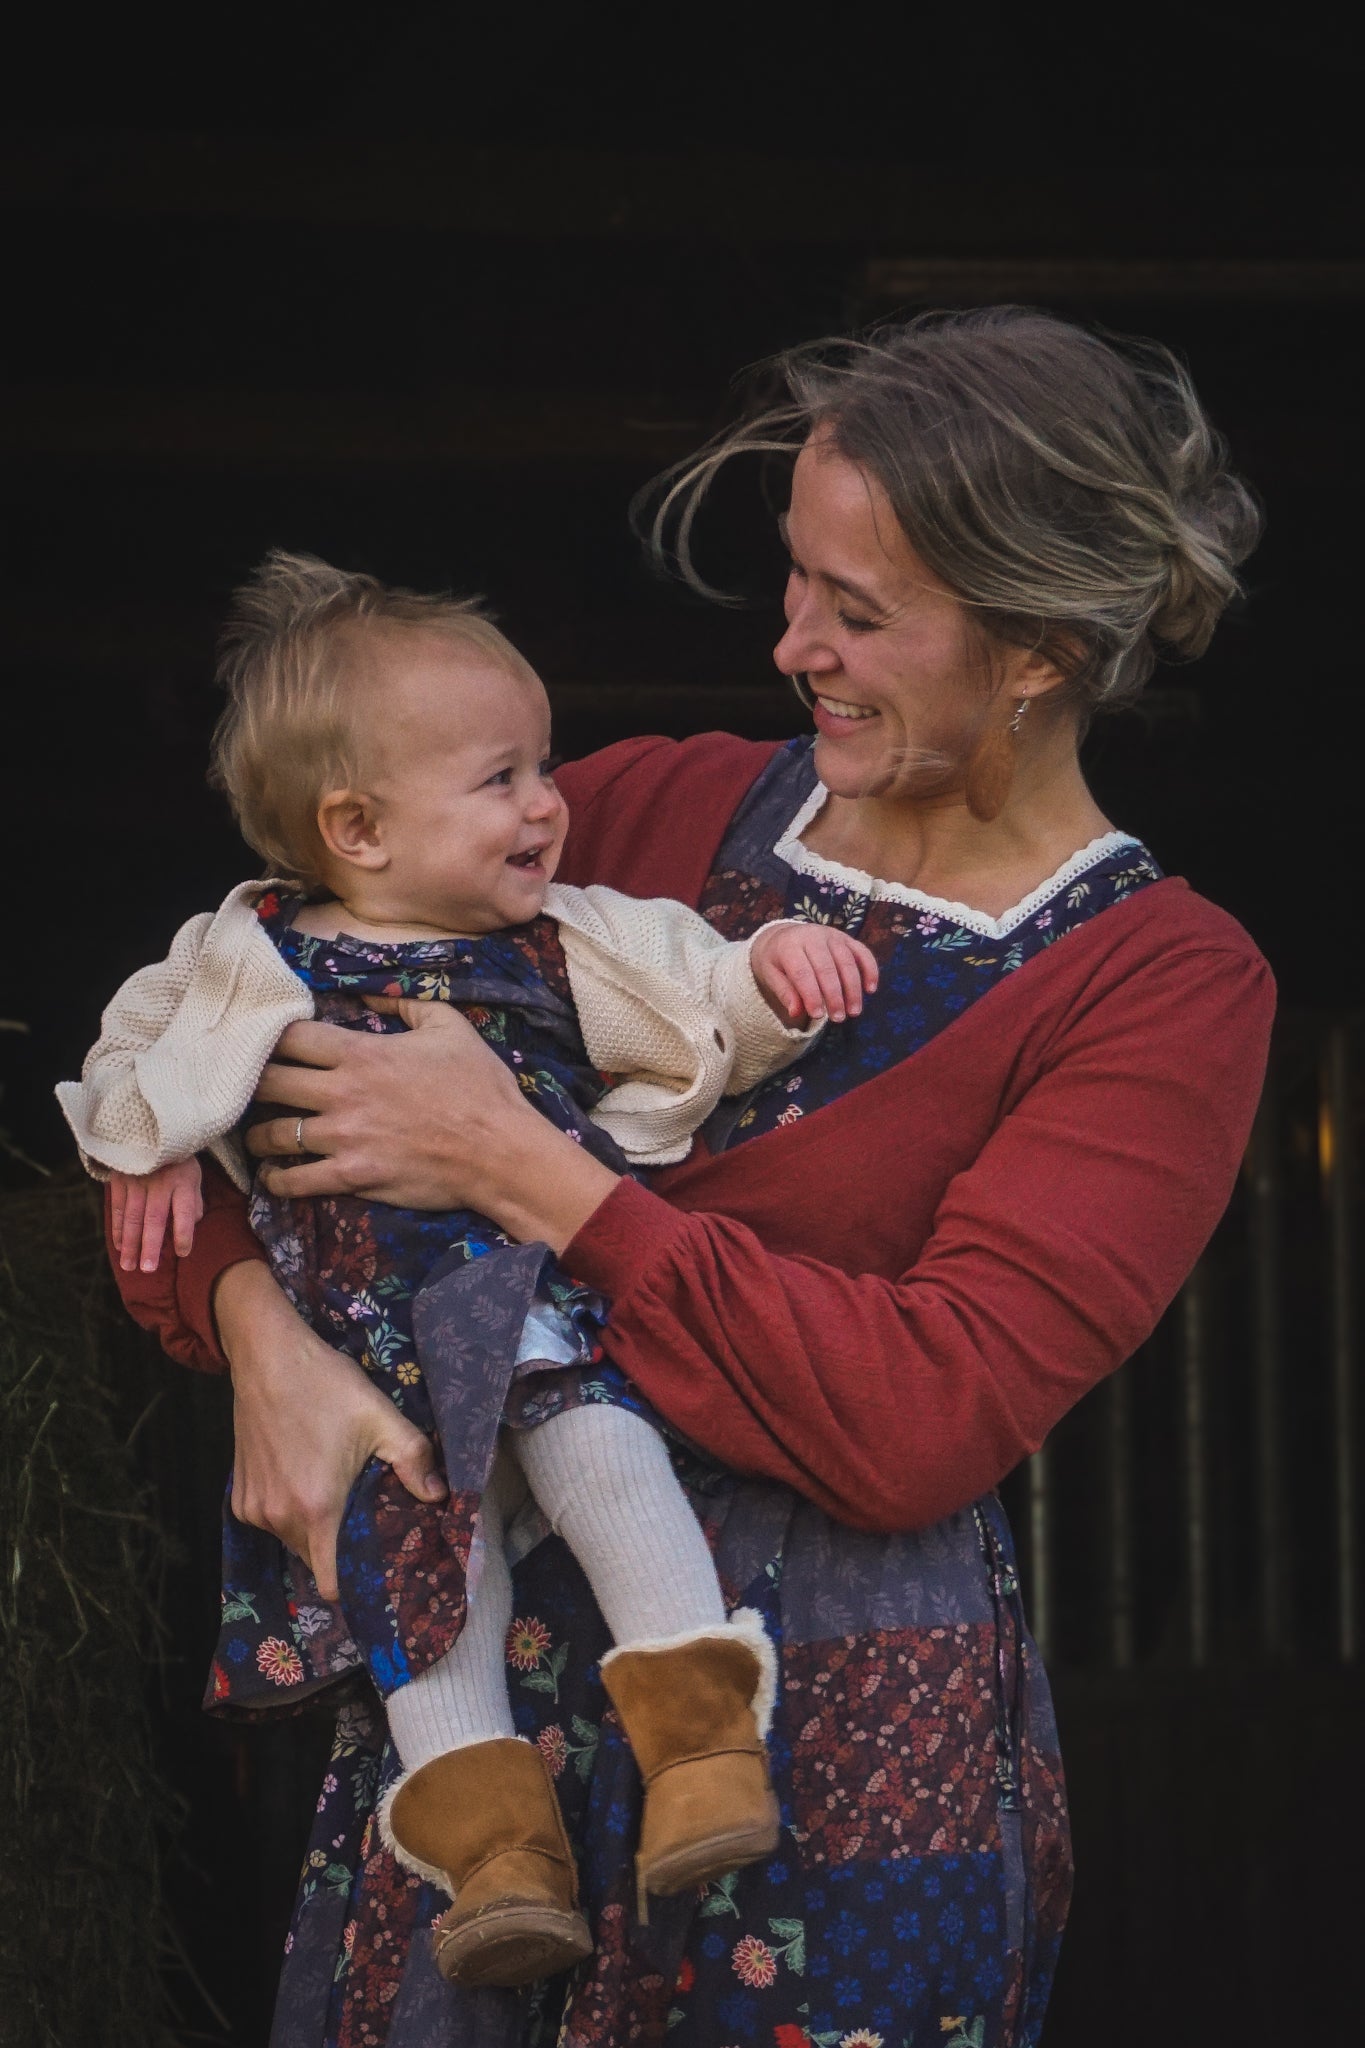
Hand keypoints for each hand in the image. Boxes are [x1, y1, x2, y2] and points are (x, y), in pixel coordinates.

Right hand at [111, 1158, 204, 1272]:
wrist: (151, 1130)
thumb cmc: (178, 1160)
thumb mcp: (194, 1175)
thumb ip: (193, 1201)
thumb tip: (192, 1225)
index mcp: (183, 1182)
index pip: (185, 1212)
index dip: (183, 1233)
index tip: (182, 1253)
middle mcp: (160, 1183)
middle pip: (154, 1219)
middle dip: (150, 1246)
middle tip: (148, 1269)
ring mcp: (137, 1181)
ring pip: (132, 1217)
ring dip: (130, 1244)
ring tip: (130, 1265)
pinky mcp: (120, 1179)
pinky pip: (117, 1208)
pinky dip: (118, 1229)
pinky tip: (119, 1246)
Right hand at [214, 1260, 446, 1601]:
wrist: (266, 1355)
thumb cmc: (325, 1385)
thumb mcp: (380, 1417)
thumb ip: (414, 1460)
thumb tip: (439, 1496)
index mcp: (317, 1509)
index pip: (332, 1582)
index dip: (355, 1584)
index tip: (376, 1569)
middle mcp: (279, 1517)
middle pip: (316, 1560)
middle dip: (340, 1547)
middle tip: (364, 1516)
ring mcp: (254, 1509)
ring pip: (293, 1540)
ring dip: (314, 1525)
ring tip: (335, 1489)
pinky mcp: (239, 1495)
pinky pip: (272, 1519)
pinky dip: (289, 1508)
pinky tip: (304, 1473)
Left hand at [244, 999, 617, 1251]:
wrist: (499, 1151)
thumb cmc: (479, 1087)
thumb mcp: (450, 1027)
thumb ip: (405, 1004)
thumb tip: (371, 993)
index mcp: (361, 1053)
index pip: (290, 1037)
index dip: (268, 1037)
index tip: (262, 1043)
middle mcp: (341, 1093)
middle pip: (266, 1082)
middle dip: (248, 1083)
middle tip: (244, 1088)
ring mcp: (343, 1138)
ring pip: (271, 1135)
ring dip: (255, 1136)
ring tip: (253, 1136)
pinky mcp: (351, 1177)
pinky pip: (294, 1180)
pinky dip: (276, 1180)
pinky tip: (273, 1177)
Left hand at [749, 922, 878, 1024]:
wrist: (785, 935)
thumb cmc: (778, 960)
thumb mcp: (771, 974)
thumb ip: (784, 992)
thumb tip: (796, 1012)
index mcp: (789, 946)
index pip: (802, 973)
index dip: (811, 995)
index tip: (818, 1016)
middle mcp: (812, 936)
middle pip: (827, 968)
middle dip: (834, 995)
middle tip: (838, 1018)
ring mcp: (832, 935)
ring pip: (847, 962)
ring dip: (853, 988)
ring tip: (854, 1011)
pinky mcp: (847, 938)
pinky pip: (862, 952)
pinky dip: (870, 970)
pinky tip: (870, 989)